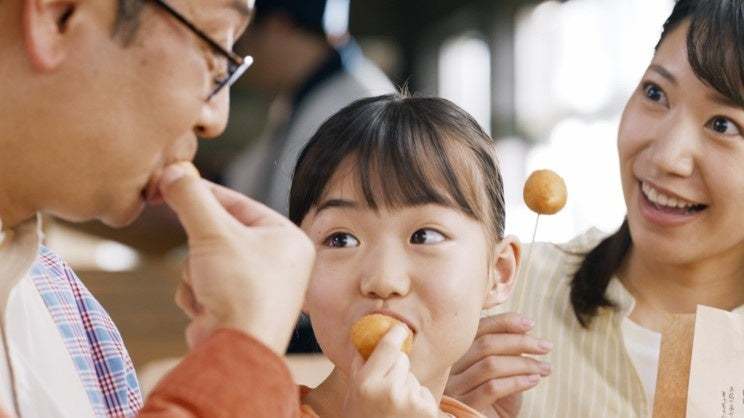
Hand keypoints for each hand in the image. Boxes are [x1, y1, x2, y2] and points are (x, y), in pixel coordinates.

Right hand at [159, 162, 315, 354]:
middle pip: (220, 233)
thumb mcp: (213, 232)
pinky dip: (196, 295)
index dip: (205, 193)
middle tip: (197, 247)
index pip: (240, 203)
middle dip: (201, 246)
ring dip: (196, 272)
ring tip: (208, 287)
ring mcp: (258, 288)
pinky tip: (205, 308)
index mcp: (287, 238)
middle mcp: (278, 262)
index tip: (175, 182)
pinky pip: (203, 286)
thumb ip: (191, 198)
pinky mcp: (237, 309)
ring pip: (205, 260)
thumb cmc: (240, 288)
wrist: (237, 350)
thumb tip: (174, 172)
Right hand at [343, 325, 438, 417]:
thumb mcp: (353, 391)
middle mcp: (390, 392)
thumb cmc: (360, 417)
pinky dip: (418, 402)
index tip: (400, 329)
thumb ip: (362, 362)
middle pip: (402, 361)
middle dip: (397, 369)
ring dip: (407, 388)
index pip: (389, 347)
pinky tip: (407, 416)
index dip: (396, 334)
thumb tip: (372, 329)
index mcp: (366, 384)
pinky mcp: (428, 413)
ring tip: (395, 409)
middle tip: (385, 391)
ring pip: (413, 379)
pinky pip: (424, 394)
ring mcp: (411, 403)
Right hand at [445, 313, 551, 417]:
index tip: (530, 324)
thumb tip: (525, 328)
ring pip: (490, 365)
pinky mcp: (464, 405)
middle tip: (546, 346)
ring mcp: (454, 387)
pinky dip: (517, 382)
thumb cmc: (498, 398)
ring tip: (545, 368)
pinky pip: (492, 388)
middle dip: (520, 342)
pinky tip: (534, 381)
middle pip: (485, 344)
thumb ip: (507, 350)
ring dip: (524, 364)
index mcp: (457, 351)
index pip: (478, 328)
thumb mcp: (504, 370)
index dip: (505, 322)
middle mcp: (449, 366)